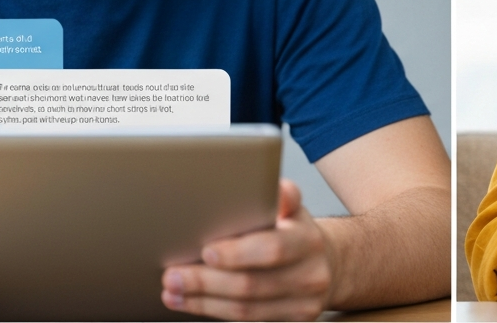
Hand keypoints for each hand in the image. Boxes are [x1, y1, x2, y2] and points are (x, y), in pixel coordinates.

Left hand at [162, 179, 330, 320]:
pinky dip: (214, 313)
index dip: (236, 253)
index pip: (271, 249)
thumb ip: (281, 197)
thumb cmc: (295, 233)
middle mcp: (311, 275)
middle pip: (251, 285)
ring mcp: (303, 305)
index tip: (205, 250)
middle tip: (172, 275)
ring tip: (173, 291)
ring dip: (203, 301)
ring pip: (245, 310)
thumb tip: (270, 186)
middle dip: (205, 281)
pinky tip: (192, 304)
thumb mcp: (293, 209)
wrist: (324, 266)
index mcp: (308, 241)